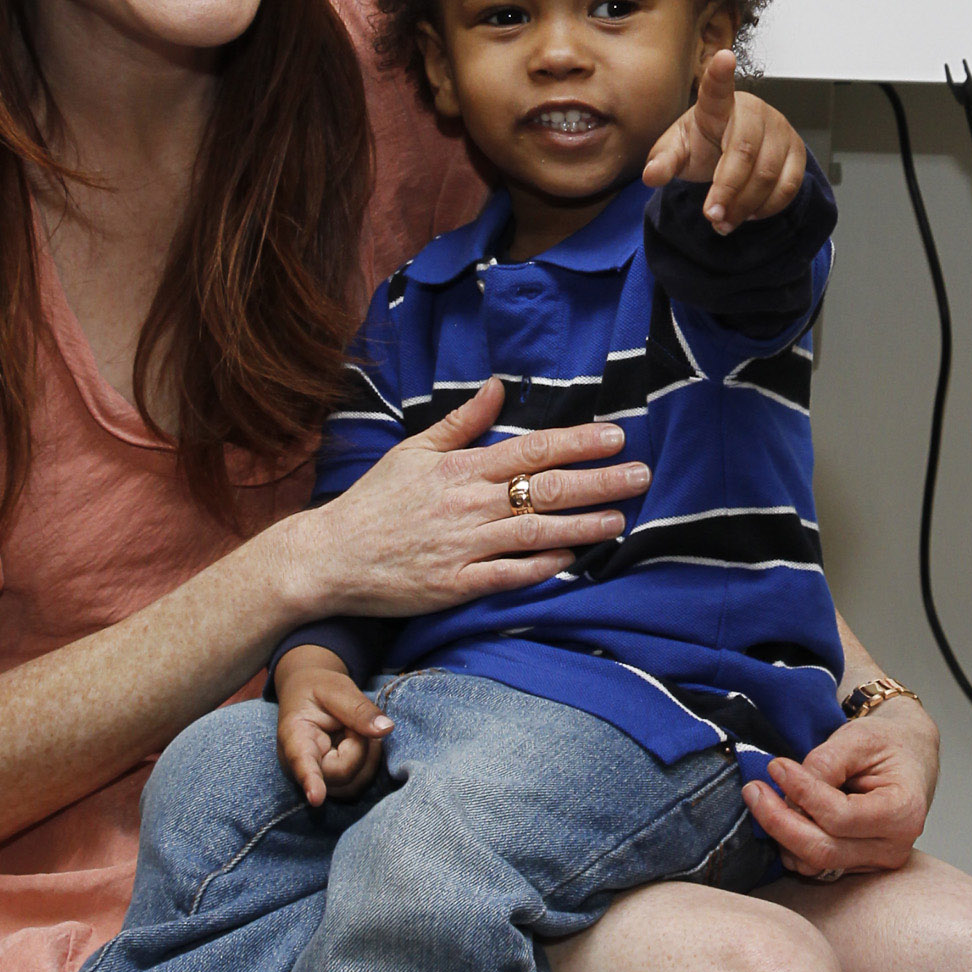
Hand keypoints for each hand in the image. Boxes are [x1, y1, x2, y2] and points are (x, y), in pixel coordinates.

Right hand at [276, 651, 391, 806]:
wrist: (308, 695)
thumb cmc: (318, 689)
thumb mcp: (337, 689)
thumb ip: (359, 709)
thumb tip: (386, 730)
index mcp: (294, 736)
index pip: (302, 761)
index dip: (311, 780)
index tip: (316, 798)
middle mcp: (299, 766)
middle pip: (341, 773)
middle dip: (359, 747)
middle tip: (353, 723)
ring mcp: (316, 778)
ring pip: (353, 784)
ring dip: (367, 756)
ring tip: (355, 730)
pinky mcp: (332, 783)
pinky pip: (357, 784)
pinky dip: (368, 763)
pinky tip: (361, 743)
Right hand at [293, 380, 650, 619]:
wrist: (331, 557)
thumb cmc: (375, 501)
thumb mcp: (414, 450)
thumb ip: (461, 421)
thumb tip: (498, 386)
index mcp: (462, 468)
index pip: (531, 450)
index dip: (577, 442)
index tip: (616, 436)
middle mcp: (469, 505)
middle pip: (545, 489)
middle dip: (597, 481)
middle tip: (641, 475)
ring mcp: (464, 547)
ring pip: (535, 533)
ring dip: (582, 525)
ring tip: (621, 519)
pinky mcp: (456, 585)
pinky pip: (509, 575)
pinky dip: (542, 566)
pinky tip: (573, 559)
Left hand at [641, 50, 808, 232]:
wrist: (730, 151)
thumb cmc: (702, 145)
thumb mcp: (676, 152)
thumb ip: (663, 162)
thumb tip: (650, 176)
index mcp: (716, 106)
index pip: (717, 88)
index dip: (720, 74)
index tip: (723, 57)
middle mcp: (752, 111)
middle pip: (743, 151)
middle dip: (727, 190)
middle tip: (712, 216)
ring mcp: (779, 128)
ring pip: (768, 174)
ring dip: (745, 205)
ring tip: (724, 222)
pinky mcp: (797, 150)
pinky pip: (789, 184)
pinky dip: (768, 206)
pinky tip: (750, 213)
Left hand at [741, 697, 939, 878]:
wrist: (907, 757)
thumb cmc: (887, 744)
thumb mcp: (858, 738)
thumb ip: (824, 764)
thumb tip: (787, 790)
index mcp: (903, 812)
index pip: (840, 817)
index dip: (802, 794)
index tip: (776, 767)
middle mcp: (893, 847)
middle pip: (824, 850)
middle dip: (779, 822)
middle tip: (753, 790)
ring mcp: (876, 863)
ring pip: (814, 863)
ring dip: (781, 834)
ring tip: (765, 797)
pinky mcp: (857, 867)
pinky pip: (815, 866)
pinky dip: (790, 844)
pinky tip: (782, 814)